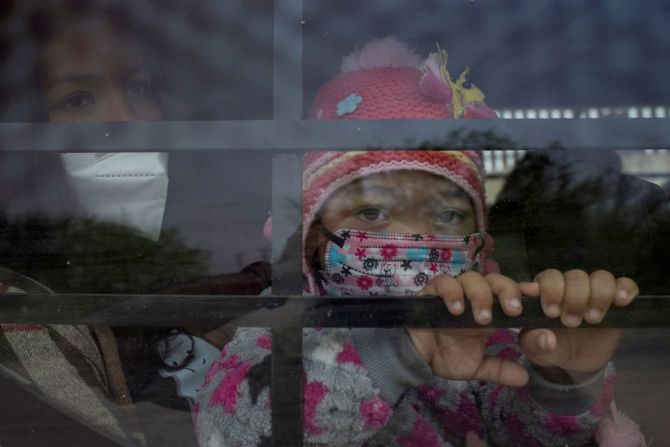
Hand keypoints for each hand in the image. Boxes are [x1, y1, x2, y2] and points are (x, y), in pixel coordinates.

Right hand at [409, 272, 529, 386]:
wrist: (417, 358)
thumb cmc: (446, 356)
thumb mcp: (477, 366)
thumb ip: (500, 369)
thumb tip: (526, 378)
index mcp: (488, 310)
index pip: (508, 291)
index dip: (522, 289)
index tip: (537, 295)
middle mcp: (473, 297)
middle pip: (494, 279)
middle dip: (506, 291)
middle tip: (514, 310)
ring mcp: (453, 292)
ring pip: (471, 278)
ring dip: (481, 295)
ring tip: (483, 319)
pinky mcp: (432, 291)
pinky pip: (443, 282)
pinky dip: (452, 292)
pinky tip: (457, 309)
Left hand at [518, 269, 638, 377]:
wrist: (576, 362)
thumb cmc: (551, 348)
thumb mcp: (537, 351)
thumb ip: (535, 344)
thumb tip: (547, 339)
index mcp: (543, 292)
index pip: (546, 278)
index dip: (549, 290)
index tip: (551, 312)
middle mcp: (568, 286)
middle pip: (574, 276)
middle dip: (573, 299)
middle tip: (570, 323)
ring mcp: (592, 290)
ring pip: (600, 277)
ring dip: (598, 296)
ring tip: (592, 319)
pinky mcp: (615, 299)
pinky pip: (624, 284)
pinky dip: (624, 289)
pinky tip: (620, 302)